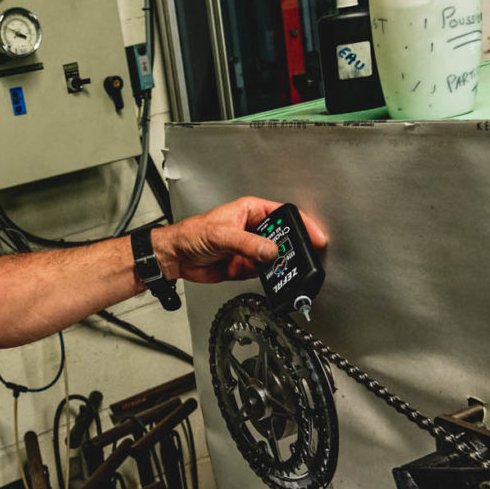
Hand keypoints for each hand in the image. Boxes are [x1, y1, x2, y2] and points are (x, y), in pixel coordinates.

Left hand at [157, 197, 329, 284]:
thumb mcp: (222, 235)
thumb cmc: (191, 234)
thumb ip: (248, 243)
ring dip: (281, 263)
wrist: (176, 257)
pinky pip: (265, 272)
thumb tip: (270, 250)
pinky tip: (272, 277)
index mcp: (250, 211)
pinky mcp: (246, 266)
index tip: (314, 236)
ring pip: (275, 256)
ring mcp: (251, 248)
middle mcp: (253, 229)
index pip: (283, 214)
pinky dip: (270, 276)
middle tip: (303, 256)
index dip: (301, 223)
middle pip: (283, 237)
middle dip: (293, 247)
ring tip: (287, 268)